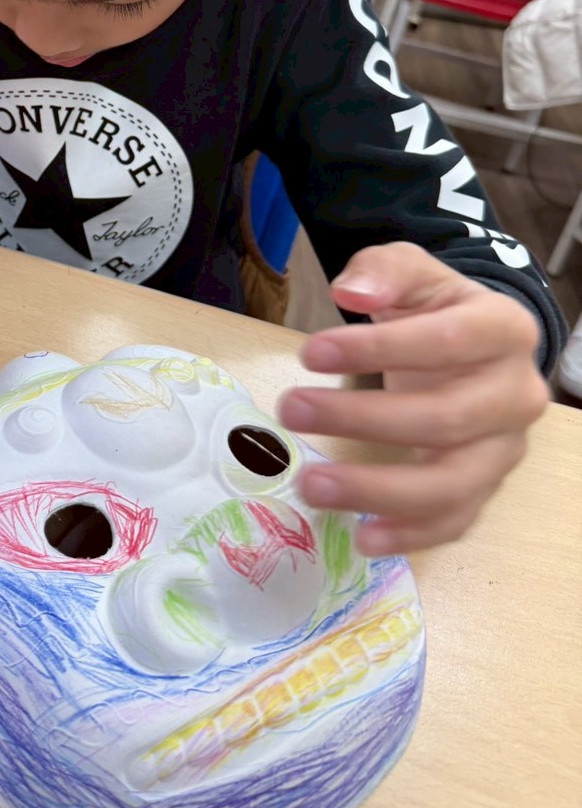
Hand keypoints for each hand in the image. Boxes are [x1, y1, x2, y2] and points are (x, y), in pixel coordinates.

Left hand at [278, 242, 547, 555]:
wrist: (470, 343)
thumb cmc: (433, 307)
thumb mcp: (409, 271)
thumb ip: (383, 271)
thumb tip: (353, 290)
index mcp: (505, 329)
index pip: (446, 342)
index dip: (377, 349)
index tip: (309, 353)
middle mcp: (517, 394)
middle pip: (446, 418)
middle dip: (362, 420)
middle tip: (290, 409)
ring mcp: (505, 448)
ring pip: (452, 483)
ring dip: (378, 490)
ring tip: (310, 484)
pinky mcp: (487, 487)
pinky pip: (456, 520)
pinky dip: (411, 534)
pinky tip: (361, 536)